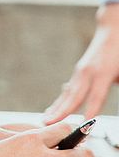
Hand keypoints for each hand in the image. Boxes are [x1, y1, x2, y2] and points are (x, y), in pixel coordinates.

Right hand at [44, 3, 118, 123]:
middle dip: (61, 111)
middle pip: (74, 96)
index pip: (96, 96)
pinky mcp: (79, 73)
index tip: (84, 125)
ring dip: (56, 107)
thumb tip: (107, 95)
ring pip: (68, 93)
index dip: (90, 111)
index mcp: (103, 72)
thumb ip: (116, 81)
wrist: (113, 31)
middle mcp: (88, 72)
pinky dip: (60, 101)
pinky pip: (68, 90)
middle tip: (48, 123)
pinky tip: (52, 110)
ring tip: (45, 120)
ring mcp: (81, 72)